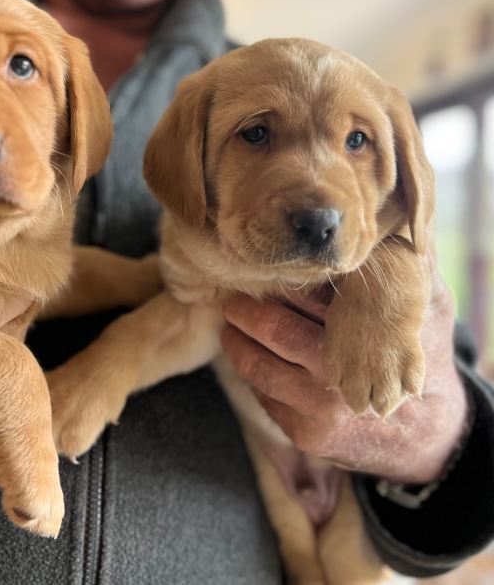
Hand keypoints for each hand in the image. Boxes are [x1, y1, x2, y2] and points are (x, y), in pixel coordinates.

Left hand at [221, 264, 467, 484]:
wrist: (430, 436)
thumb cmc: (422, 361)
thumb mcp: (428, 310)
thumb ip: (409, 268)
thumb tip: (385, 224)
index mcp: (366, 337)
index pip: (308, 298)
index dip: (279, 281)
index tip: (261, 269)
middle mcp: (341, 374)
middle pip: (274, 329)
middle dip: (245, 309)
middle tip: (232, 297)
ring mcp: (321, 409)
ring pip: (259, 366)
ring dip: (236, 341)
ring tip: (230, 325)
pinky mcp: (307, 435)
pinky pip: (264, 396)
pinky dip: (252, 374)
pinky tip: (250, 357)